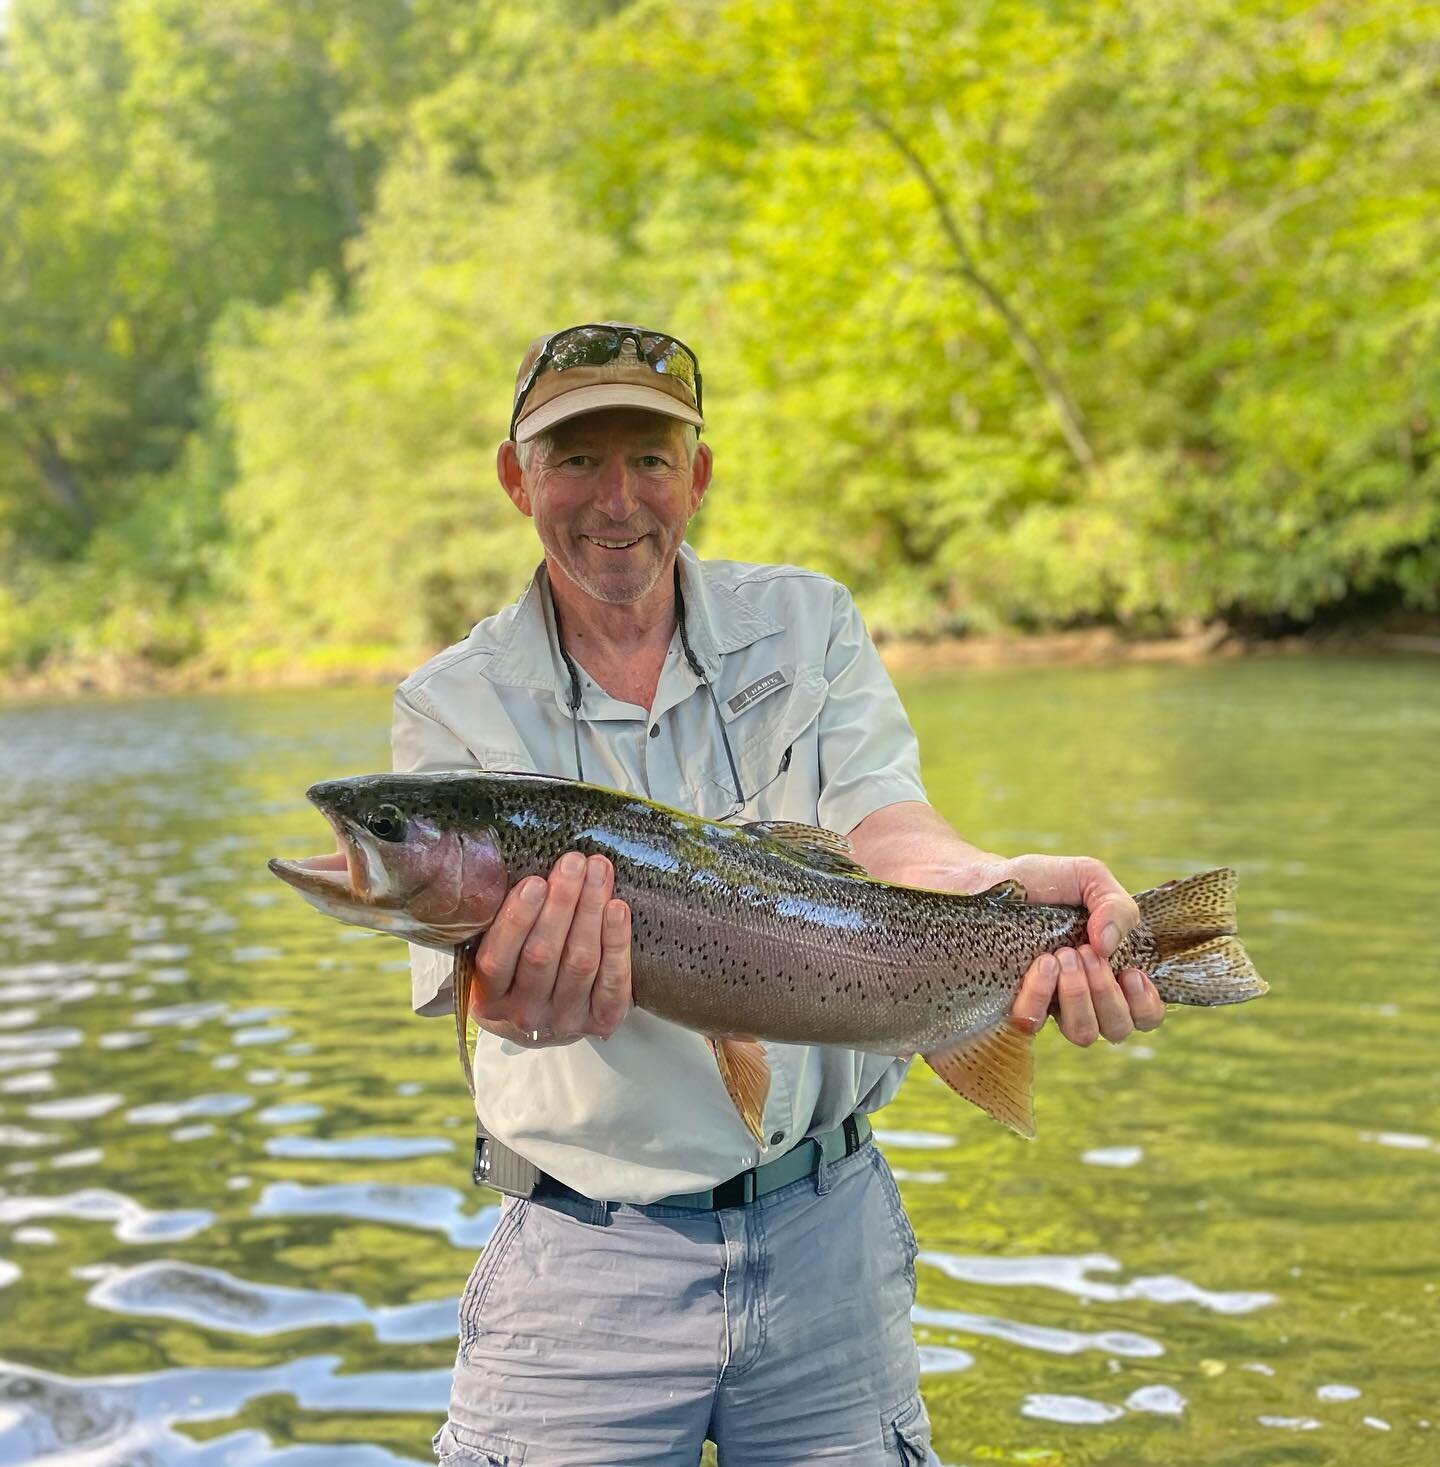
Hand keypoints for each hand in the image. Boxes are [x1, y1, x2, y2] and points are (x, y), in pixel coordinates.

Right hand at [469, 851, 631, 1046]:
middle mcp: (524, 1015)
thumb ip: (502, 925)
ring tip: (597, 871)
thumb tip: (526, 869)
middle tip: (573, 863)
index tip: (534, 882)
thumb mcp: (496, 957)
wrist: (546, 1026)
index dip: (517, 920)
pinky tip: (617, 908)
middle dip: (561, 903)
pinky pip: (613, 980)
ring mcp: (565, 1021)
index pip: (498, 959)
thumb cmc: (517, 975)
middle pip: (543, 955)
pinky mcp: (601, 1022)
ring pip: (580, 962)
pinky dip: (617, 942)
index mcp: (488, 1000)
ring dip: (590, 910)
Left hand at [997, 853, 1164, 1046]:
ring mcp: (1049, 1004)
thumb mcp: (1088, 877)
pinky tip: (1041, 963)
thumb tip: (1108, 945)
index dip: (1146, 1004)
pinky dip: (1042, 994)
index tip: (1130, 973)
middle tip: (1085, 951)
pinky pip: (1034, 1023)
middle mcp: (1083, 996)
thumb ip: (1116, 904)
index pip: (1144, 1015)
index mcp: (1109, 971)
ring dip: (1079, 995)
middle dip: (1106, 991)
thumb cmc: (1040, 881)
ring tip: (1062, 955)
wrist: (987, 879)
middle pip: (1117, 1028)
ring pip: (1083, 1034)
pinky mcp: (1013, 1005)